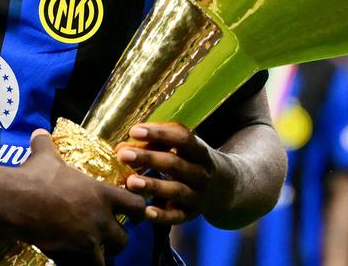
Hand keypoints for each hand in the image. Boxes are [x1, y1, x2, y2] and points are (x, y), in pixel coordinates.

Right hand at [17, 130, 144, 264]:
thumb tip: (39, 132)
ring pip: (106, 258)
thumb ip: (46, 144)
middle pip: (124, 239)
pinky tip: (70, 258)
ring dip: (100, 256)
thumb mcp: (44, 156)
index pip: (137, 206)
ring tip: (90, 251)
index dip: (137, 210)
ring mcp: (87, 240)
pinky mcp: (71, 254)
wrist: (17, 200)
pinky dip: (79, 264)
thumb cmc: (35, 176)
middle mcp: (100, 219)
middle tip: (107, 236)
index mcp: (101, 194)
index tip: (133, 213)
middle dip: (117, 239)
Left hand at [115, 122, 233, 224]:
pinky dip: (163, 215)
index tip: (134, 131)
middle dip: (148, 158)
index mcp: (200, 151)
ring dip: (153, 185)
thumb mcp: (183, 148)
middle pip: (175, 164)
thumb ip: (154, 144)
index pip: (183, 138)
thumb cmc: (192, 161)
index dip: (159, 133)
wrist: (226, 188)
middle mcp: (202, 173)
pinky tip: (146, 211)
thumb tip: (121, 148)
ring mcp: (198, 195)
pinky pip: (177, 216)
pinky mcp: (192, 214)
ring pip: (176, 190)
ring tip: (131, 182)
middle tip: (123, 155)